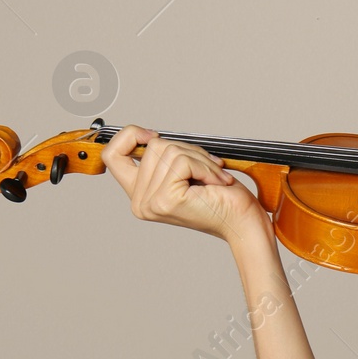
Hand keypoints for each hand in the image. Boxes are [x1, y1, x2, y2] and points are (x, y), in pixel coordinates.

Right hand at [101, 124, 267, 244]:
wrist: (244, 223)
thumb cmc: (224, 198)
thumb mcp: (187, 172)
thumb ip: (164, 158)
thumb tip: (150, 136)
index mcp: (140, 196)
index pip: (112, 155)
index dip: (130, 136)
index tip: (155, 135)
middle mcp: (139, 202)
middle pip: (152, 147)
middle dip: (187, 149)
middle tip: (208, 168)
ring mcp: (150, 203)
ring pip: (169, 151)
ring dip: (200, 158)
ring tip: (214, 176)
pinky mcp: (165, 200)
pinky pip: (182, 162)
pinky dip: (205, 166)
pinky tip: (217, 182)